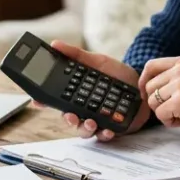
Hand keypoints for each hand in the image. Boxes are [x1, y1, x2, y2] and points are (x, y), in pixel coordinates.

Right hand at [29, 40, 149, 141]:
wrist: (142, 84)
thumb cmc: (117, 74)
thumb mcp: (98, 61)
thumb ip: (77, 55)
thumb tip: (55, 44)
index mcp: (77, 93)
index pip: (57, 99)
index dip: (44, 101)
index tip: (37, 101)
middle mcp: (84, 109)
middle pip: (69, 118)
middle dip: (68, 120)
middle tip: (71, 116)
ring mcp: (96, 120)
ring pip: (84, 131)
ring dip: (85, 129)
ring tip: (92, 122)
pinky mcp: (110, 128)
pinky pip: (103, 136)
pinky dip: (104, 134)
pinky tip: (107, 130)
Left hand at [140, 56, 179, 140]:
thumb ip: (174, 77)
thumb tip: (146, 85)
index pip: (151, 65)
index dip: (144, 81)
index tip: (145, 93)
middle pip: (150, 87)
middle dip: (159, 102)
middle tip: (178, 108)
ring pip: (152, 101)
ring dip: (165, 112)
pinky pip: (160, 114)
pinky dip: (170, 122)